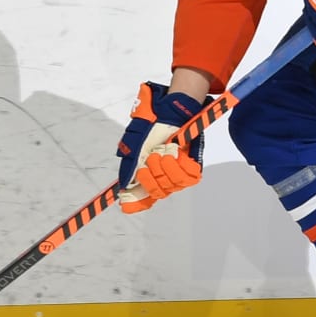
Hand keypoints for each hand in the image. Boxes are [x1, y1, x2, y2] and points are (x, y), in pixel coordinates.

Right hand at [116, 82, 205, 213]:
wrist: (171, 110)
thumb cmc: (152, 124)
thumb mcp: (134, 142)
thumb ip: (129, 165)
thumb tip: (123, 187)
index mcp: (147, 171)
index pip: (143, 196)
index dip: (137, 203)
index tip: (128, 206)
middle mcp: (162, 174)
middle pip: (158, 192)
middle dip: (152, 176)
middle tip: (151, 158)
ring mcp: (177, 171)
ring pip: (172, 185)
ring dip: (166, 168)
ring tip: (163, 152)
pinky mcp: (192, 165)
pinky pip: (188, 177)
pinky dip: (180, 166)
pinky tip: (174, 154)